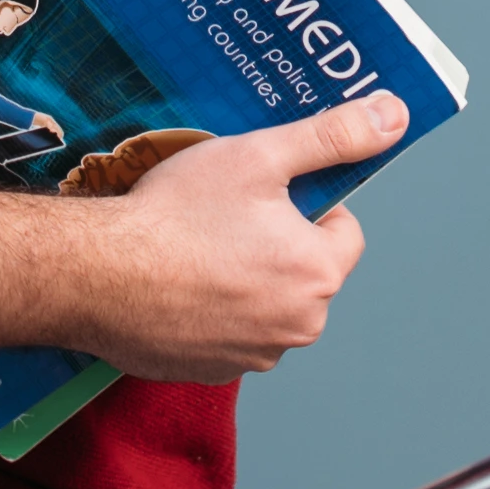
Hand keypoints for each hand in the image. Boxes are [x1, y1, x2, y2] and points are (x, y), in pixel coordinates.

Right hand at [67, 89, 403, 380]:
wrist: (95, 274)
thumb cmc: (175, 215)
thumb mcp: (260, 157)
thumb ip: (332, 137)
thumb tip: (394, 116)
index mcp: (318, 275)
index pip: (344, 232)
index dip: (308, 206)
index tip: (265, 194)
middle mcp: (296, 327)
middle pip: (306, 272)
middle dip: (276, 244)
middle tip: (224, 217)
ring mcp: (251, 356)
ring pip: (266, 304)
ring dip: (244, 280)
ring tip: (194, 249)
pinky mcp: (209, 372)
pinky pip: (227, 333)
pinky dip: (211, 311)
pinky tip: (176, 284)